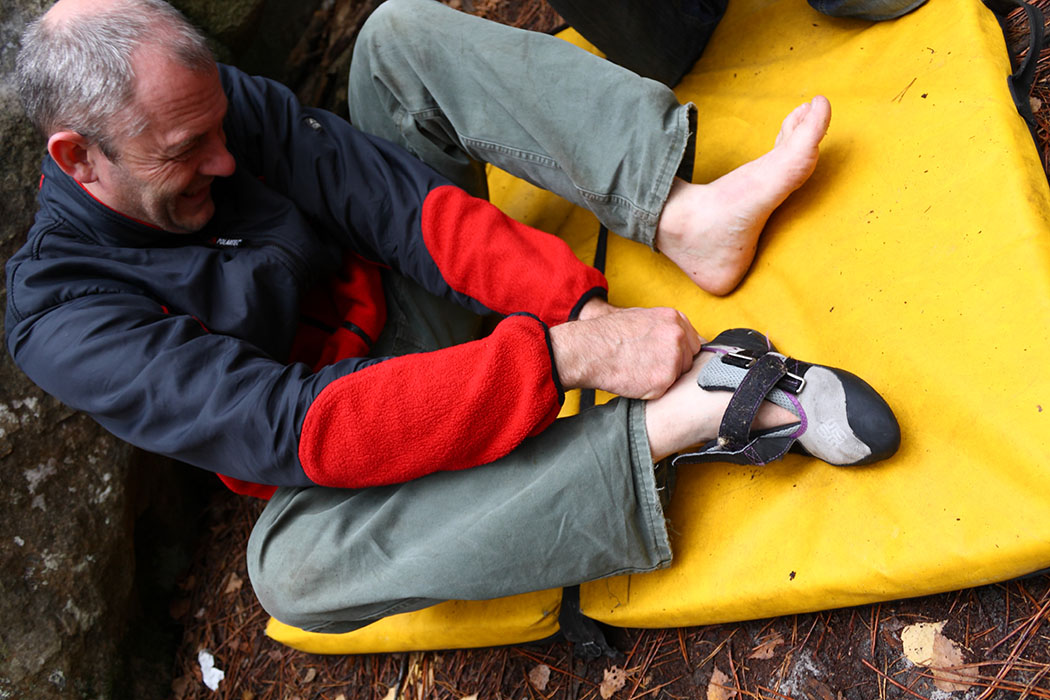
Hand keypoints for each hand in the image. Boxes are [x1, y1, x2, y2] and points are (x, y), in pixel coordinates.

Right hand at [549, 304, 701, 398]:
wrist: (589, 350)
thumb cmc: (609, 334)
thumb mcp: (641, 317)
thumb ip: (665, 327)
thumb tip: (682, 339)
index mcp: (674, 318)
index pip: (694, 342)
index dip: (680, 353)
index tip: (664, 357)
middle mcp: (678, 336)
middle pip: (690, 360)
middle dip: (675, 367)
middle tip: (648, 366)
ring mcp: (673, 358)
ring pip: (680, 377)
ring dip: (664, 378)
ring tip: (639, 371)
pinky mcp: (663, 380)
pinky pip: (665, 391)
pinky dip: (652, 390)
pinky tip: (635, 380)